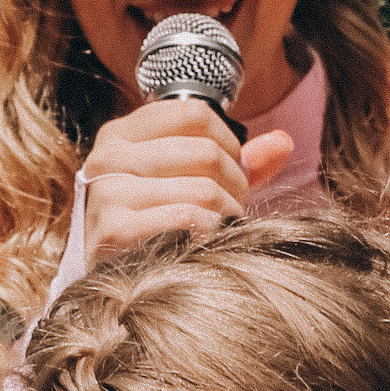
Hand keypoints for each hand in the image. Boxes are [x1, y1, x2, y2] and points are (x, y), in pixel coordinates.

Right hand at [81, 99, 294, 268]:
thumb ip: (233, 161)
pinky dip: (209, 233)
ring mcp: (107, 192)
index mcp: (122, 133)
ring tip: (223, 226)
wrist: (108, 277)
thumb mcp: (186, 181)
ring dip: (227, 213)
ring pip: (202, 189)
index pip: (193, 113)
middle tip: (235, 204)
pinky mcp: (113, 229)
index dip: (228, 140)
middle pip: (204, 151)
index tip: (233, 166)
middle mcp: (109, 156)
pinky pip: (187, 219)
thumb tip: (282, 142)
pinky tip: (205, 242)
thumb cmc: (152, 222)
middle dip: (235, 182)